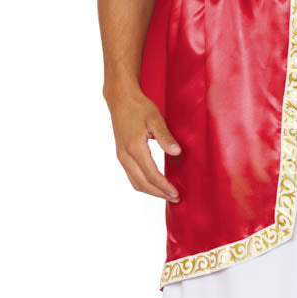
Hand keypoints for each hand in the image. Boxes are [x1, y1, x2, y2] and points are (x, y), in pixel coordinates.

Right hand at [105, 86, 180, 200]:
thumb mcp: (155, 118)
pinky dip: (144, 184)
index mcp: (134, 147)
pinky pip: (132, 176)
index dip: (164, 186)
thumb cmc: (138, 106)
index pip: (151, 174)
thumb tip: (176, 152)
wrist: (120, 99)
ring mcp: (121, 156)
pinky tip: (155, 183)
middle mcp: (125, 155)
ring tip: (167, 194)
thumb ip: (165, 136)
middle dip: (159, 193)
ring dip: (151, 191)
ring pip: (135, 182)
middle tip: (175, 197)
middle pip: (142, 183)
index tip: (176, 193)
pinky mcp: (121, 155)